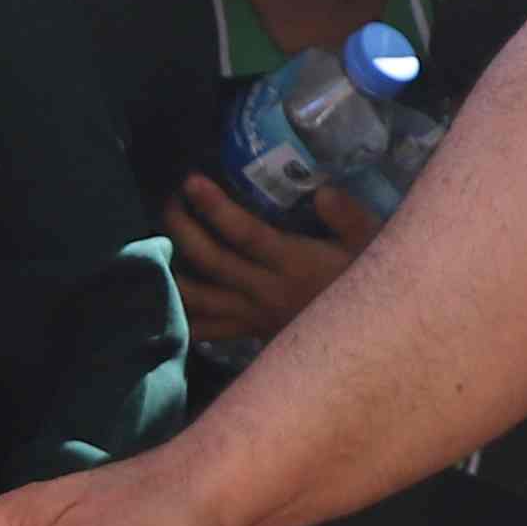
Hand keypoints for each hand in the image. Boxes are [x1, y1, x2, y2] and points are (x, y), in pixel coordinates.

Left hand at [161, 175, 367, 348]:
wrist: (369, 344)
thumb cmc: (370, 284)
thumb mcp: (373, 246)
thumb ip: (348, 218)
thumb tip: (323, 192)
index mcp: (293, 265)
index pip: (245, 235)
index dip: (214, 208)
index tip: (191, 181)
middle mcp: (264, 291)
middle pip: (209, 261)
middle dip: (181, 227)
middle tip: (169, 200)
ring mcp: (250, 316)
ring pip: (196, 299)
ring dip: (168, 271)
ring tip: (153, 241)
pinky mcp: (245, 334)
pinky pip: (203, 329)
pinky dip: (177, 314)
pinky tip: (158, 295)